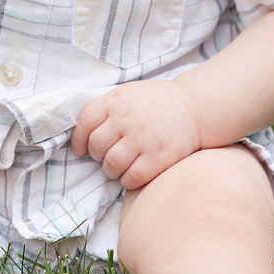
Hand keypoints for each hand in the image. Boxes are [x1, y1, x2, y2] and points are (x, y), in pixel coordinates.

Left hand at [70, 79, 202, 191]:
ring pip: (111, 165)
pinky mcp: (158, 157)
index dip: (78, 139)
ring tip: (121, 166)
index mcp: (117, 100)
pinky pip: (131, 178)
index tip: (81, 149)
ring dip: (112, 170)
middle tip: (109, 155)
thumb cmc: (156, 103)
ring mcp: (143, 138)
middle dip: (99, 155)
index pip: (85, 122)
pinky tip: (134, 173)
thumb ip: (107, 109)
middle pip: (97, 146)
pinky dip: (128, 180)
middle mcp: (127, 118)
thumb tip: (81, 135)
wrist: (195, 106)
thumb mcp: (128, 94)